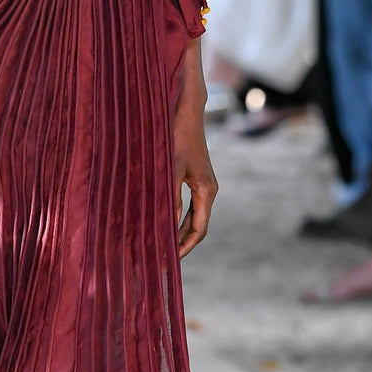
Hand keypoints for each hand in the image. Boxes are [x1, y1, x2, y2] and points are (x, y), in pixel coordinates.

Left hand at [173, 104, 217, 258]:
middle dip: (182, 242)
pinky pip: (189, 204)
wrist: (186, 112)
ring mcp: (203, 183)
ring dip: (179, 230)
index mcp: (206, 191)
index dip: (186, 246)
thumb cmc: (178, 137)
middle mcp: (209, 190)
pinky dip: (178, 215)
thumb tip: (166, 223)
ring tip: (162, 243)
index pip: (199, 229)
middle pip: (197, 225)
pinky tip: (164, 220)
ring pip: (193, 215)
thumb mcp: (171, 168)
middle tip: (164, 256)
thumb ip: (171, 196)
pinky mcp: (196, 177)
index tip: (172, 259)